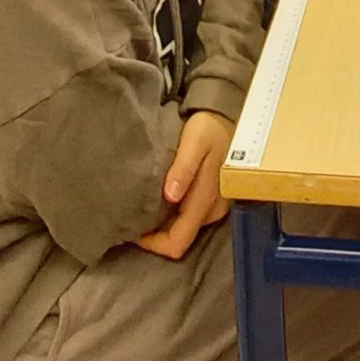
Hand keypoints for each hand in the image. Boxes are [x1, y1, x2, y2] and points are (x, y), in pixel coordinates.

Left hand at [133, 111, 234, 258]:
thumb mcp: (194, 142)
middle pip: (179, 239)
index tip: (132, 229)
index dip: (153, 244)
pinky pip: (188, 217)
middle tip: (131, 217)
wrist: (228, 117)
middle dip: (154, 235)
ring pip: (183, 229)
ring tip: (142, 206)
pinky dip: (171, 214)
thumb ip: (183, 169)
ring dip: (162, 224)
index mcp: (206, 201)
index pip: (177, 242)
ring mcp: (214, 207)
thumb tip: (170, 196)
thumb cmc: (209, 128)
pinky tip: (158, 199)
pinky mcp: (213, 200)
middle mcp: (212, 211)